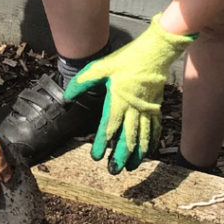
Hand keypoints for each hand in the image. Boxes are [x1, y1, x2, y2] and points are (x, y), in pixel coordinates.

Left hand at [65, 15, 195, 173]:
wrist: (155, 53)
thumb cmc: (127, 59)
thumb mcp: (101, 66)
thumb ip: (83, 82)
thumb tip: (67, 97)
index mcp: (118, 100)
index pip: (108, 127)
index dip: (101, 143)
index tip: (96, 156)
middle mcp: (133, 109)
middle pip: (127, 138)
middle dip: (120, 156)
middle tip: (113, 170)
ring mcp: (147, 110)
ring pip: (142, 138)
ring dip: (136, 154)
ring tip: (129, 167)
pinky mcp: (156, 108)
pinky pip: (155, 129)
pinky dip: (151, 142)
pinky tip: (147, 152)